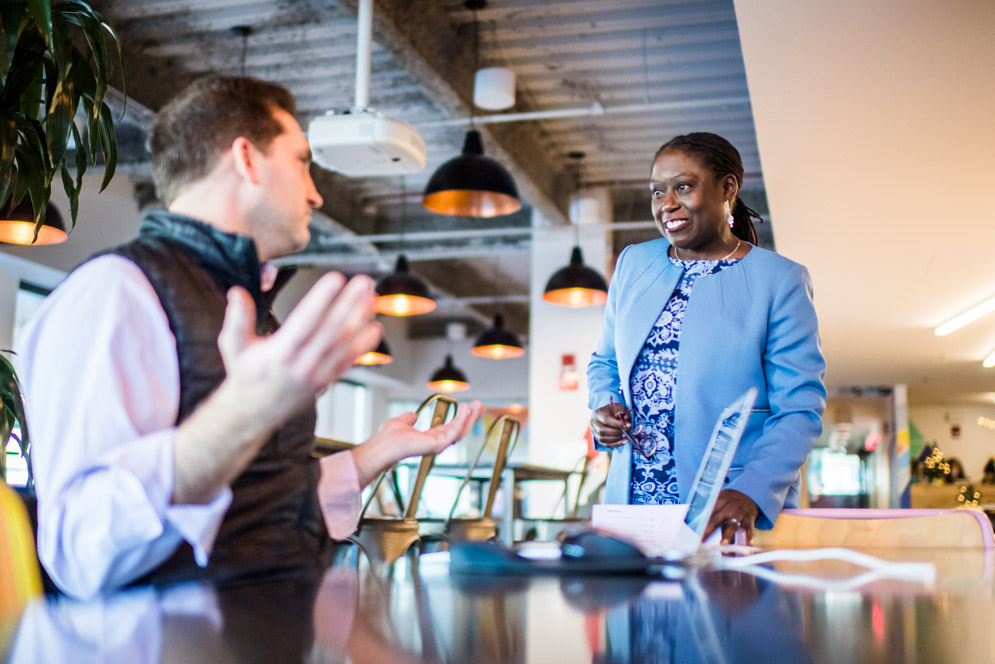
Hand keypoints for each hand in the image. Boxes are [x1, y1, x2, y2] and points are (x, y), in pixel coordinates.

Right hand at [217, 272, 380, 429]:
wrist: (254, 410)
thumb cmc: (247, 374)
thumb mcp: (233, 345)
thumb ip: (237, 319)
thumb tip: (237, 294)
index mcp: (280, 352)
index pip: (305, 320)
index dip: (322, 298)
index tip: (335, 280)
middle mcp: (302, 363)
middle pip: (332, 328)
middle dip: (351, 302)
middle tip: (363, 283)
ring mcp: (318, 373)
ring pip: (345, 343)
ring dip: (362, 318)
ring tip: (371, 297)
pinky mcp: (327, 380)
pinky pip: (350, 361)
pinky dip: (365, 344)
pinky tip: (374, 327)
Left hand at [352, 400, 485, 486]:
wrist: (383, 444)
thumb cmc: (388, 437)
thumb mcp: (402, 422)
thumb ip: (409, 419)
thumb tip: (412, 415)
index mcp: (430, 438)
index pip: (452, 427)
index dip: (462, 417)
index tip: (470, 406)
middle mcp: (437, 443)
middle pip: (460, 430)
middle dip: (471, 418)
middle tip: (480, 405)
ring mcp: (438, 445)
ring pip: (460, 431)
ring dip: (470, 418)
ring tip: (476, 405)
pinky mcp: (437, 444)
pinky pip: (454, 432)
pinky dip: (461, 420)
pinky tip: (465, 410)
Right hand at [590, 401, 630, 448]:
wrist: (606, 413)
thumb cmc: (613, 410)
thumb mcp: (619, 407)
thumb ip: (623, 413)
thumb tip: (626, 423)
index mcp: (598, 413)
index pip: (606, 420)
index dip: (617, 424)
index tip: (628, 425)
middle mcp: (594, 423)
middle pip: (602, 430)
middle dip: (616, 432)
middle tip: (626, 432)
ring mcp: (595, 432)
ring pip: (603, 439)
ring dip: (616, 439)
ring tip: (626, 437)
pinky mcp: (598, 439)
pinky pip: (606, 444)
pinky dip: (615, 444)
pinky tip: (623, 442)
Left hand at [703, 489, 758, 545]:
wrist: (747, 495)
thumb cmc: (729, 504)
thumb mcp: (719, 504)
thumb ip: (711, 516)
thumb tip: (699, 530)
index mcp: (717, 505)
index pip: (707, 516)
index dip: (701, 526)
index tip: (697, 537)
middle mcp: (727, 509)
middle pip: (716, 520)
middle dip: (709, 529)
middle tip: (703, 540)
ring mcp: (738, 514)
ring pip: (732, 525)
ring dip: (727, 535)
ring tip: (723, 545)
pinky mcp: (748, 518)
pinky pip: (749, 528)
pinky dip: (749, 536)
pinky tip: (748, 544)